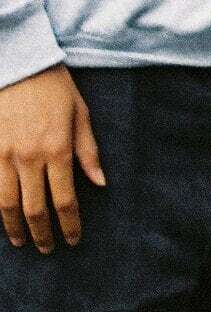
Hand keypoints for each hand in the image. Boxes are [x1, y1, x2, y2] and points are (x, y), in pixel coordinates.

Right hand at [0, 65, 105, 252]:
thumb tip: (100, 183)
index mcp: (58, 149)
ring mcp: (3, 154)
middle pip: (35, 209)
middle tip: (47, 249)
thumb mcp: (80, 114)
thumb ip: (88, 151)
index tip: (73, 239)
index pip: (65, 200)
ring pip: (6, 204)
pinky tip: (1, 216)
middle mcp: (29, 157)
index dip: (69, 224)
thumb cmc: (53, 87)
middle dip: (42, 234)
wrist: (18, 63)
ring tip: (21, 241)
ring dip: (15, 227)